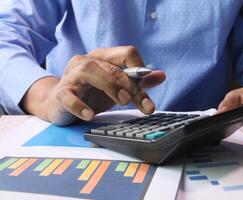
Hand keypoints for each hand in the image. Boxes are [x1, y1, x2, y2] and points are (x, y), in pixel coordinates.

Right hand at [22, 46, 165, 124]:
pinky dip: (79, 105)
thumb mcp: (118, 88)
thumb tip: (161, 75)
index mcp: (104, 58)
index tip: (148, 88)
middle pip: (113, 67)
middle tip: (145, 105)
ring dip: (110, 85)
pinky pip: (68, 95)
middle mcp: (88, 62)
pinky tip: (90, 115)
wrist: (60, 103)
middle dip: (132, 86)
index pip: (127, 53)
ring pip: (90, 71)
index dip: (141, 69)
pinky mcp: (61, 92)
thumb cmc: (91, 93)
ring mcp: (72, 75)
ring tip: (122, 101)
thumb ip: (138, 82)